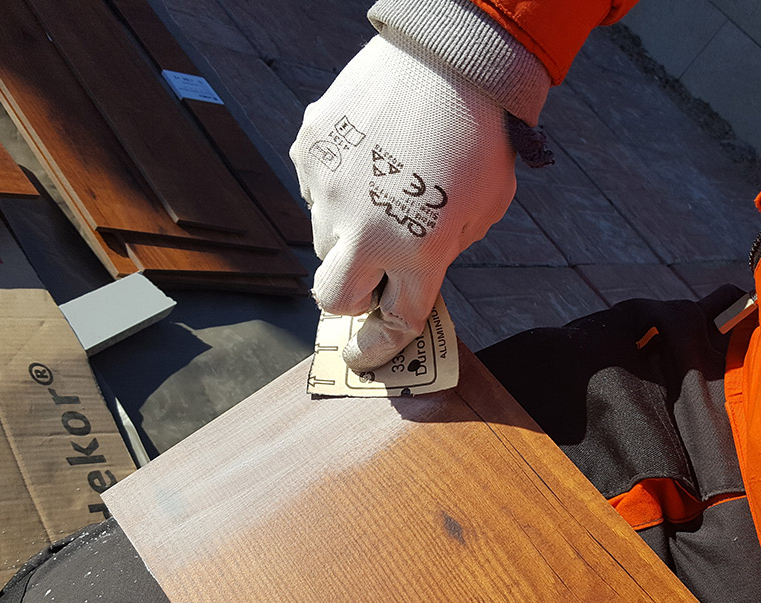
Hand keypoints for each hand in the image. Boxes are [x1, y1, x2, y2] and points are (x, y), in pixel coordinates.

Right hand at [290, 31, 516, 369]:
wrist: (451, 53)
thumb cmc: (480, 133)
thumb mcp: (483, 209)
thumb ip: (443, 251)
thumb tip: (408, 271)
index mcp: (419, 250)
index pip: (395, 321)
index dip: (381, 347)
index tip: (366, 357)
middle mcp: (365, 229)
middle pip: (333, 298)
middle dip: (350, 301)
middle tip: (369, 279)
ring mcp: (329, 190)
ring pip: (324, 241)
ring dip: (348, 235)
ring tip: (379, 193)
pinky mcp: (309, 152)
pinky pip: (314, 191)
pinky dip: (336, 189)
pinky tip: (365, 160)